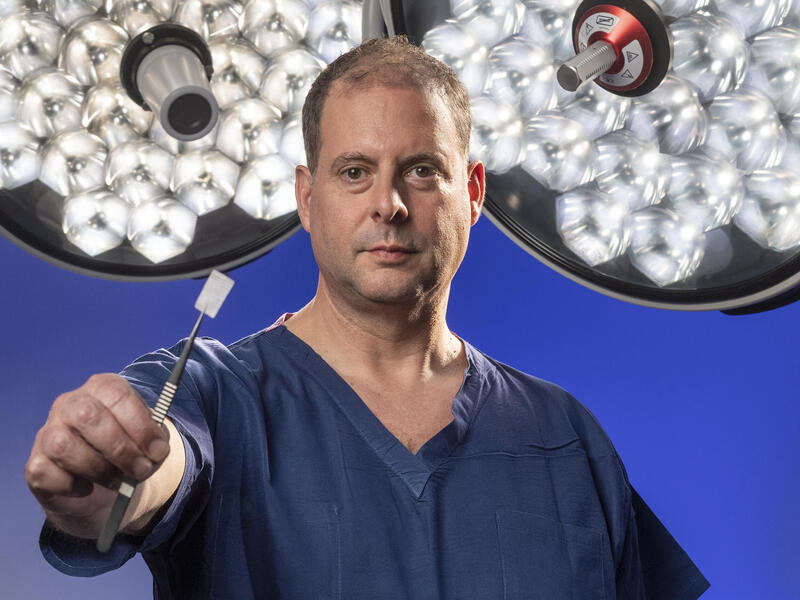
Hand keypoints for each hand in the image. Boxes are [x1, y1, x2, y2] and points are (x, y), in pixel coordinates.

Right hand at [25, 373, 170, 538]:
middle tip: (141, 470)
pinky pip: (46, 472)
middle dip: (120, 448)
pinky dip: (72, 486)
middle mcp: (70, 404)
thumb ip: (156, 444)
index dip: (140, 425)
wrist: (102, 486)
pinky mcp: (35, 464)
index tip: (158, 451)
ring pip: (63, 445)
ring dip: (98, 469)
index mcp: (102, 389)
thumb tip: (156, 451)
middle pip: (88, 415)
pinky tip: (87, 488)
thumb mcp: (148, 444)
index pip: (116, 395)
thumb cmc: (128, 453)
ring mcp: (48, 432)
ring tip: (117, 481)